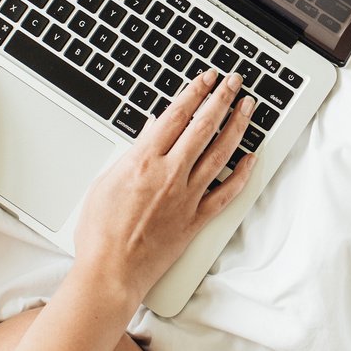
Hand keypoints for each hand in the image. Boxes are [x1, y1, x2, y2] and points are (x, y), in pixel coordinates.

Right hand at [71, 69, 257, 304]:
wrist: (110, 272)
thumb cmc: (99, 232)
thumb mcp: (105, 181)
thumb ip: (132, 153)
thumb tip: (152, 130)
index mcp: (143, 161)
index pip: (176, 115)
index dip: (194, 92)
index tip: (206, 78)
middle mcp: (170, 175)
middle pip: (203, 127)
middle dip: (221, 99)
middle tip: (234, 82)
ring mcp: (186, 197)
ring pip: (220, 153)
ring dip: (237, 126)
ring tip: (248, 108)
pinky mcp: (196, 220)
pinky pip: (226, 193)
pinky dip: (241, 174)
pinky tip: (251, 158)